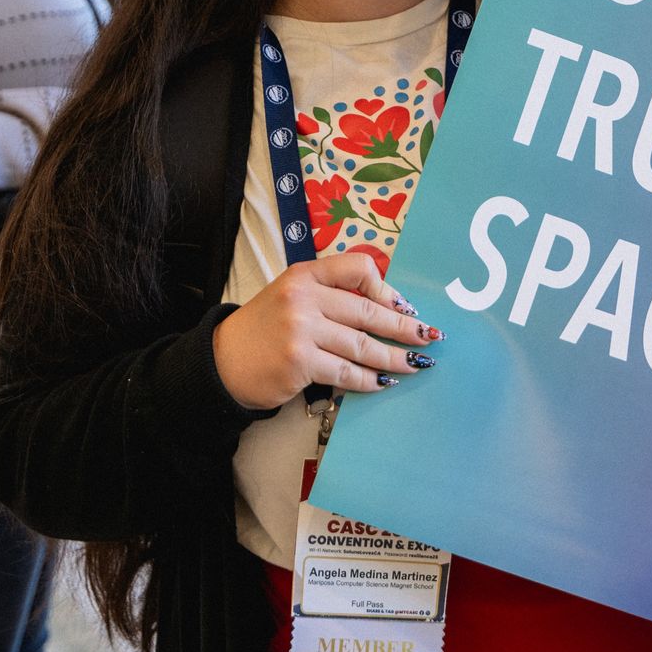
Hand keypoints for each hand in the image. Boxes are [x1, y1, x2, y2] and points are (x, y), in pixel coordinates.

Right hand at [212, 252, 442, 410]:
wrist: (222, 362)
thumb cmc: (265, 329)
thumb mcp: (292, 295)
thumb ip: (331, 294)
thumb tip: (388, 307)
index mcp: (304, 275)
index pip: (356, 268)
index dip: (385, 288)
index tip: (404, 306)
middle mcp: (303, 298)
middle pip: (367, 312)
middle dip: (404, 327)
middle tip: (429, 336)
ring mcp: (300, 331)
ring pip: (361, 346)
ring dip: (394, 358)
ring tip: (415, 365)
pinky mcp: (300, 363)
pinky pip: (346, 373)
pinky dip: (368, 380)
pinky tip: (383, 383)